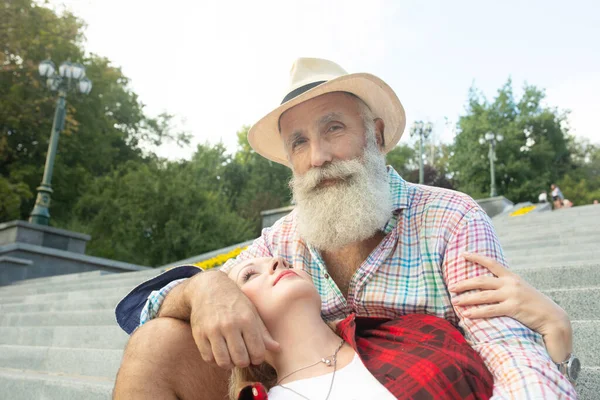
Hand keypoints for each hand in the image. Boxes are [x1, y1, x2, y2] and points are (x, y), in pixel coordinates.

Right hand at [183, 271, 279, 368]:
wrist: (208, 288)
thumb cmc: (234, 301)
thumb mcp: (252, 312)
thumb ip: (263, 332)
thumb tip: (277, 349)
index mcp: (247, 319)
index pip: (257, 352)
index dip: (258, 358)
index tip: (255, 354)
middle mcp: (230, 325)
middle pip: (241, 359)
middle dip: (244, 362)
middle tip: (243, 355)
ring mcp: (213, 330)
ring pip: (224, 362)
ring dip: (229, 363)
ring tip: (231, 355)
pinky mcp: (199, 334)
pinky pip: (209, 358)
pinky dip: (215, 360)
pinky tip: (219, 352)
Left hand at [449, 252, 571, 362]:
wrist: (553, 317)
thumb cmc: (534, 304)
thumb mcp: (521, 289)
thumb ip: (506, 285)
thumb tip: (489, 285)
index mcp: (511, 276)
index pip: (491, 263)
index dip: (476, 258)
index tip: (463, 254)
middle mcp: (510, 283)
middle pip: (481, 281)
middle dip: (464, 283)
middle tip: (451, 287)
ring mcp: (512, 295)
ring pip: (483, 295)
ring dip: (466, 299)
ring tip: (455, 302)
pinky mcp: (513, 308)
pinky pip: (490, 310)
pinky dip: (477, 312)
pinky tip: (467, 314)